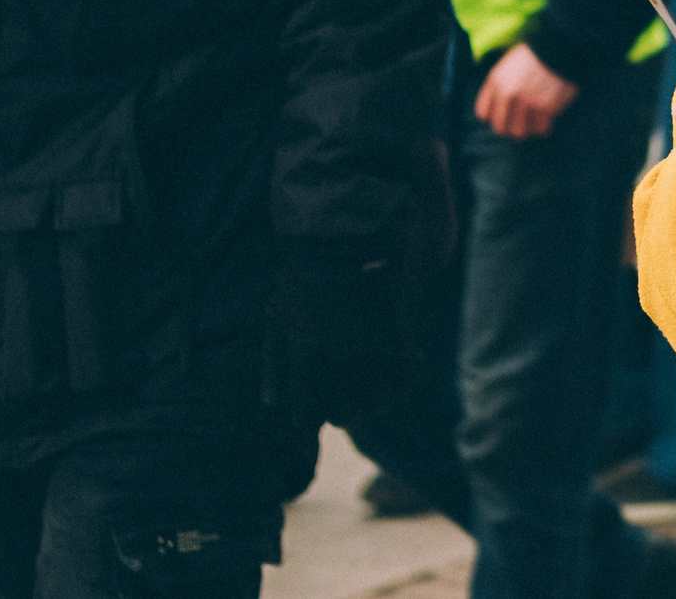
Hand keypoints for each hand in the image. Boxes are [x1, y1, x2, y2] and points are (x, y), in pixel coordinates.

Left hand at [261, 242, 410, 423]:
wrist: (350, 240)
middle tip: (335, 409)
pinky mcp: (400, 338)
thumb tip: (270, 401)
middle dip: (337, 416)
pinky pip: (405, 377)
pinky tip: (393, 380)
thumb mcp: (277, 315)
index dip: (304, 430)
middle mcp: (345, 362)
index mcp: (310, 358)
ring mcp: (375, 351)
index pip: (307, 415)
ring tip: (365, 397)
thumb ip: (273, 361)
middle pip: (345, 414)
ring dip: (371, 404)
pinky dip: (400, 384)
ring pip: (379, 401)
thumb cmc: (304, 277)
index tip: (303, 434)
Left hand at [473, 42, 577, 138]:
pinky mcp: (546, 108)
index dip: (494, 116)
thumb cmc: (537, 54)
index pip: (484, 113)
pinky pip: (541, 129)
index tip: (503, 116)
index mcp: (496, 80)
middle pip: (501, 128)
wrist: (562, 48)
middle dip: (510, 127)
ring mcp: (527, 102)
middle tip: (520, 123)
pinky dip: (544, 126)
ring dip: (527, 129)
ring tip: (534, 122)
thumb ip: (500, 82)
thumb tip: (498, 103)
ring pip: (520, 132)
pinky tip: (547, 118)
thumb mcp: (509, 62)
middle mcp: (508, 94)